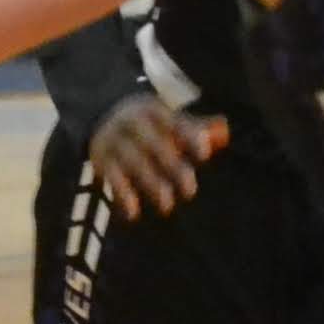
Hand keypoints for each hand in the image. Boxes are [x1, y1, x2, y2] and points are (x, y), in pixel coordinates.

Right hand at [85, 90, 225, 217]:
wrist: (98, 113)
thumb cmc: (147, 122)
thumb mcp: (167, 119)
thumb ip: (196, 128)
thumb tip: (225, 132)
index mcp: (153, 110)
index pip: (175, 122)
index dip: (190, 136)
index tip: (206, 153)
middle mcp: (132, 123)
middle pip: (154, 144)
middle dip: (172, 167)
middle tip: (190, 190)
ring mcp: (114, 140)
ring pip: (133, 162)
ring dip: (151, 183)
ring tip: (167, 205)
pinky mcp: (101, 158)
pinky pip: (111, 176)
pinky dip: (122, 194)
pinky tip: (133, 213)